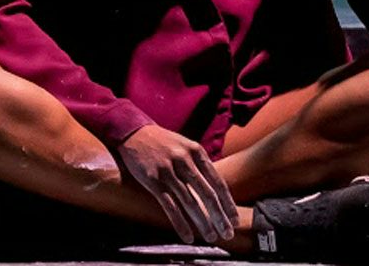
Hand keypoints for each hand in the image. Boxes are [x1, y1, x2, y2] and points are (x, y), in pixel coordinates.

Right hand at [116, 123, 236, 244]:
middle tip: (227, 234)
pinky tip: (188, 236)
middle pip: (207, 194)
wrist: (133, 132)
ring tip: (211, 237)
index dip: (228, 203)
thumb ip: (199, 165)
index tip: (235, 219)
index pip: (218, 181)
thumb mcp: (185, 146)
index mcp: (196, 151)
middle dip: (219, 217)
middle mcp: (185, 160)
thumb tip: (215, 189)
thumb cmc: (163, 142)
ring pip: (190, 202)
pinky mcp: (153, 180)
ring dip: (202, 223)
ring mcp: (168, 171)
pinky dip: (180, 223)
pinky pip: (170, 206)